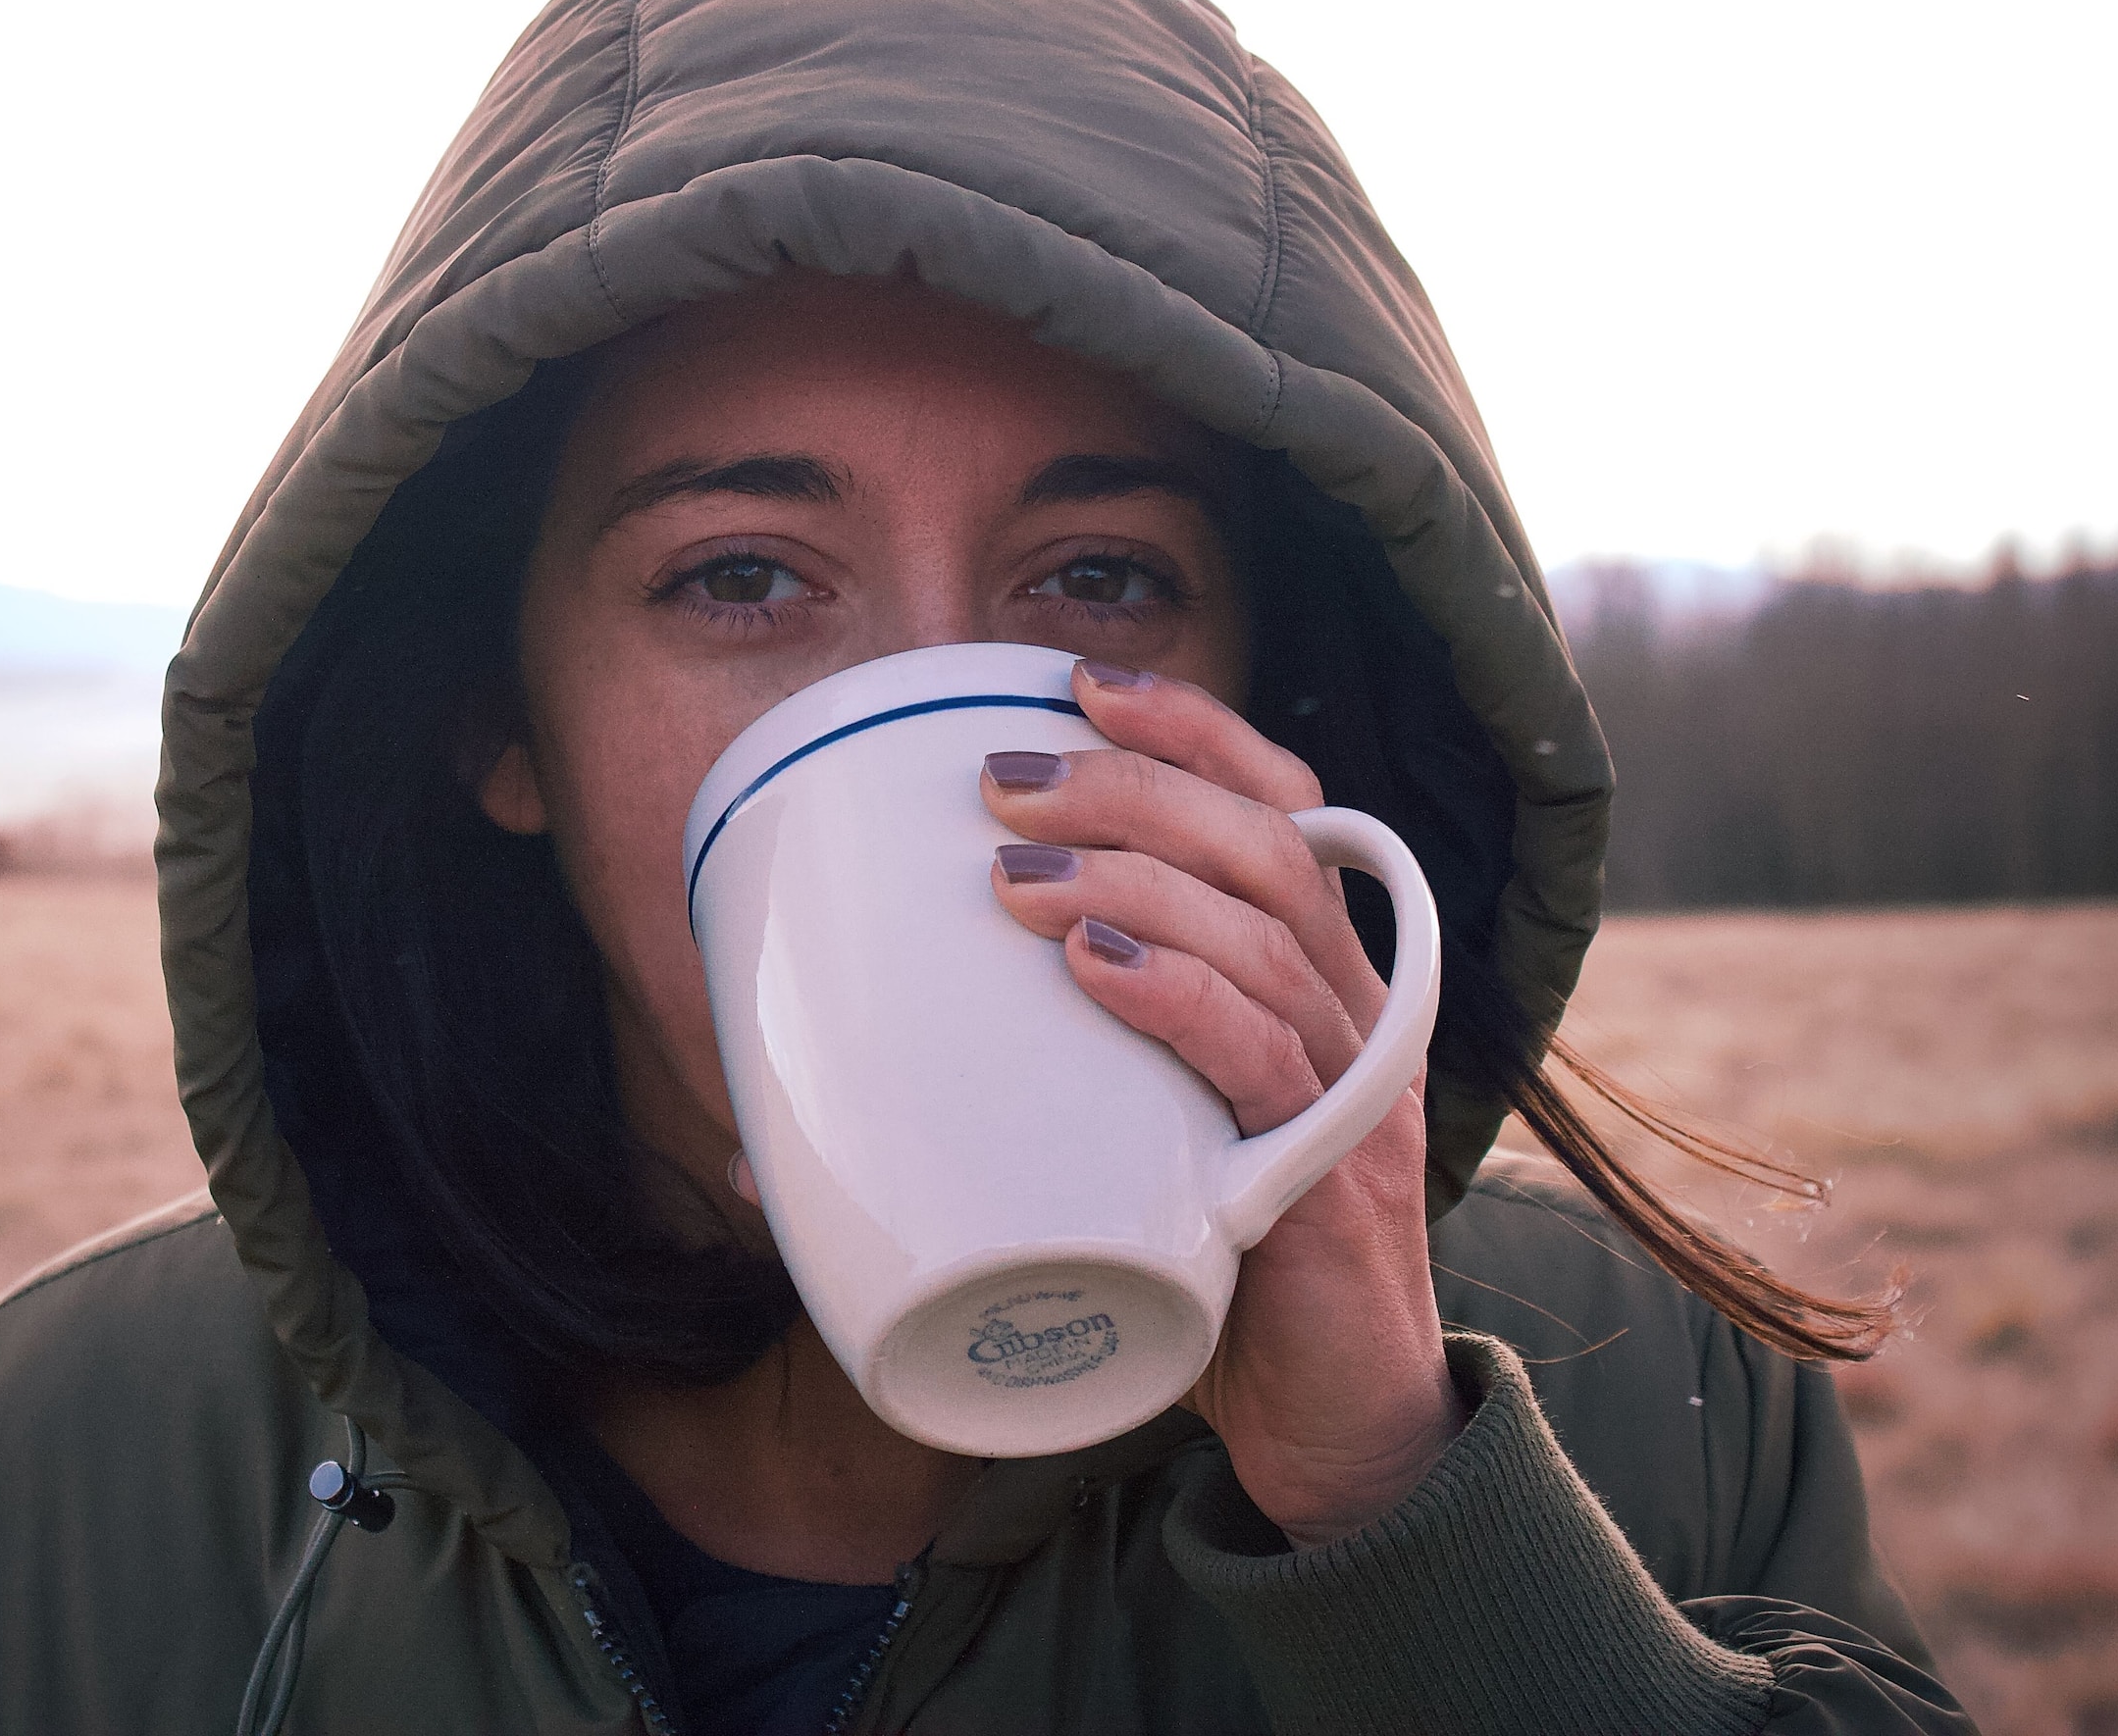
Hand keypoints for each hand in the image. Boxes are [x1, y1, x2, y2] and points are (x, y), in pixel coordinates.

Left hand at [983, 660, 1466, 1545]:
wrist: (1334, 1434)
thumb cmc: (1210, 1278)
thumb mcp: (1111, 1161)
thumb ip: (987, 1125)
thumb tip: (765, 1154)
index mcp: (1310, 981)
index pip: (1281, 808)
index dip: (1195, 732)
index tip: (1077, 682)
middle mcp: (1351, 1014)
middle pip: (1264, 846)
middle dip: (1133, 788)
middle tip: (998, 781)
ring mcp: (1353, 1093)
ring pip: (1264, 934)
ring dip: (1134, 878)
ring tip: (1011, 874)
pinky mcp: (1335, 1182)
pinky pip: (1269, 1058)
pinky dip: (1179, 996)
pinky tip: (1094, 965)